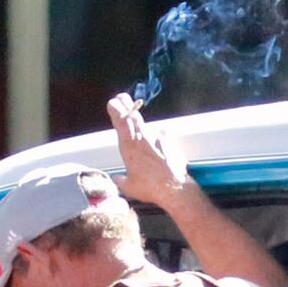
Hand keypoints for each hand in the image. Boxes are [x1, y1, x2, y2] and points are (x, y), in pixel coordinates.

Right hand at [106, 91, 189, 208]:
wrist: (175, 188)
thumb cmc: (151, 188)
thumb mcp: (129, 187)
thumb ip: (121, 180)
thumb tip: (117, 179)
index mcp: (129, 145)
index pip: (120, 120)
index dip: (116, 109)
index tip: (112, 102)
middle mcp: (143, 137)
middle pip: (132, 115)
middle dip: (126, 105)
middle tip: (121, 98)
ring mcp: (158, 136)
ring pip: (145, 125)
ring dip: (139, 124)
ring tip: (137, 129)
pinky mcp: (170, 141)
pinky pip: (160, 135)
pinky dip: (156, 138)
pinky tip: (156, 147)